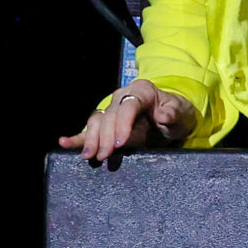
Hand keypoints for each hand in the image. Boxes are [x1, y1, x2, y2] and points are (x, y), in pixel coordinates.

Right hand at [60, 78, 196, 162]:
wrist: (173, 118)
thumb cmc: (177, 114)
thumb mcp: (182, 113)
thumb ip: (174, 114)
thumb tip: (164, 116)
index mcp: (142, 91)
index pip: (128, 105)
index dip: (122, 123)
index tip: (121, 141)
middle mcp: (123, 97)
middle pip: (110, 115)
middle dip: (106, 136)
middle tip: (106, 155)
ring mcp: (113, 110)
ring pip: (97, 121)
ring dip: (92, 139)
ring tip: (89, 156)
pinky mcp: (107, 125)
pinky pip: (90, 129)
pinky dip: (77, 137)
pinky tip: (65, 142)